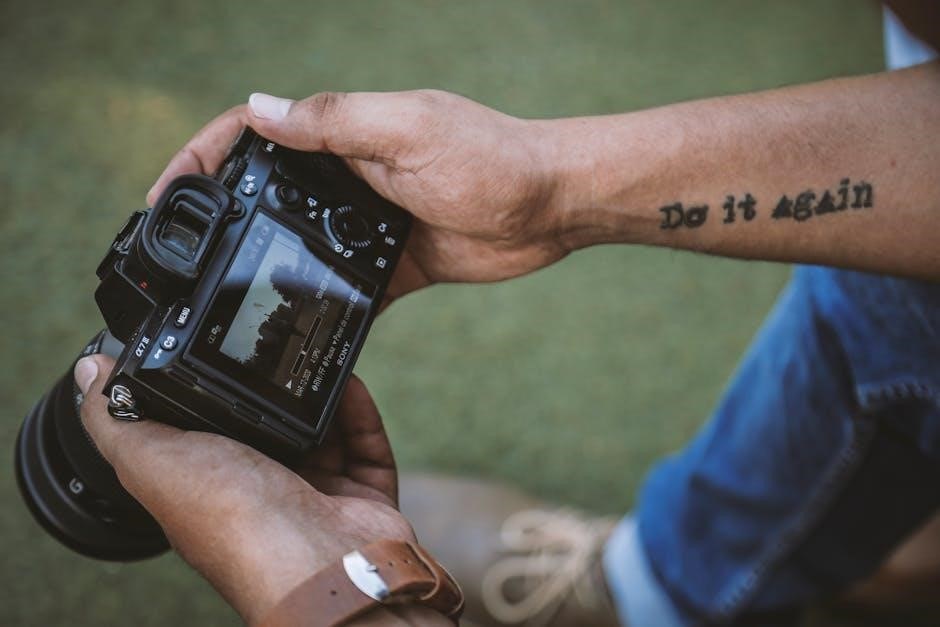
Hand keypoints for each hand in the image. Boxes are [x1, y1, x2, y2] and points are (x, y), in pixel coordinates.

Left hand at [75, 354, 416, 624]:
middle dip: (272, 391)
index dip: (206, 396)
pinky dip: (359, 411)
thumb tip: (90, 372)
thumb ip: (116, 419)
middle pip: (269, 432)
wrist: (318, 560)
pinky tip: (348, 379)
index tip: (211, 348)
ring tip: (313, 354)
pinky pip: (365, 445)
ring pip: (321, 434)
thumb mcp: (152, 460)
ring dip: (319, 394)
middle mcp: (263, 494)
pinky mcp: (363, 497)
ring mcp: (317, 497)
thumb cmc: (234, 522)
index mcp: (210, 488)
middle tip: (273, 345)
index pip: (205, 435)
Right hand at [147, 90, 569, 302]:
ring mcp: (369, 220)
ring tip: (226, 293)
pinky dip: (321, 300)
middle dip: (223, 213)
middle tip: (184, 253)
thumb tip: (258, 109)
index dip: (207, 155)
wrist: (552, 208)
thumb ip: (334, 124)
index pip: (258, 133)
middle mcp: (351, 173)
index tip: (171, 190)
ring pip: (300, 239)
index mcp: (346, 132)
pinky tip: (297, 323)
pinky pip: (343, 283)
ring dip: (266, 258)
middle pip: (269, 188)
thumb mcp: (408, 130)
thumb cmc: (492, 159)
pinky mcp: (392, 263)